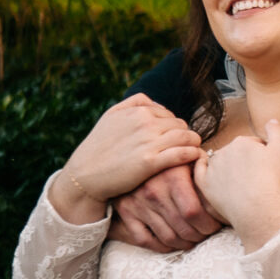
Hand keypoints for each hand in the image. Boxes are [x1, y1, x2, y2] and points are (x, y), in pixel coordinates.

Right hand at [50, 98, 203, 226]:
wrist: (84, 175)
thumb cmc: (98, 147)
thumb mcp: (111, 116)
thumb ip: (134, 103)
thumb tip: (157, 104)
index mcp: (137, 110)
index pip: (169, 114)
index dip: (174, 126)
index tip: (175, 138)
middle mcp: (145, 122)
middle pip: (180, 125)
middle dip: (185, 135)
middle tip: (186, 147)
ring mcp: (148, 142)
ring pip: (186, 136)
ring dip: (194, 143)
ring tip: (195, 151)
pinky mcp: (150, 162)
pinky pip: (182, 153)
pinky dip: (193, 154)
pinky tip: (195, 159)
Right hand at [110, 161, 225, 252]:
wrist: (131, 151)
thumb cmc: (168, 154)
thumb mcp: (186, 153)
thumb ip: (204, 167)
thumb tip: (227, 186)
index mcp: (172, 176)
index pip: (194, 213)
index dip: (210, 224)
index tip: (217, 224)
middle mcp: (153, 191)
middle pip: (184, 229)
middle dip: (201, 235)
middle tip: (208, 233)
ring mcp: (137, 203)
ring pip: (168, 238)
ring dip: (185, 243)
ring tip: (194, 238)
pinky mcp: (125, 211)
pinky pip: (145, 239)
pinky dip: (162, 246)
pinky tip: (173, 242)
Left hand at [195, 117, 279, 249]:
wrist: (259, 208)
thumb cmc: (273, 181)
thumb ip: (276, 131)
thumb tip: (271, 120)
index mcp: (242, 142)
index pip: (253, 144)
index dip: (262, 154)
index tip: (268, 167)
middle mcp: (224, 151)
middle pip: (235, 153)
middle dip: (244, 161)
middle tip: (255, 177)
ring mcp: (213, 168)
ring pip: (219, 162)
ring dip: (226, 167)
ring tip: (239, 182)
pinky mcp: (205, 185)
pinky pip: (199, 172)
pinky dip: (203, 170)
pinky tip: (210, 175)